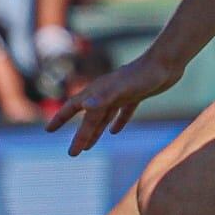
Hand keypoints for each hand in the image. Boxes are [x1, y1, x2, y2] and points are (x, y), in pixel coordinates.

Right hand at [45, 48, 180, 156]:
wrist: (166, 62)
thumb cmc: (144, 75)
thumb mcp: (123, 88)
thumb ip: (104, 97)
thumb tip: (84, 105)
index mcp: (98, 91)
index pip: (74, 108)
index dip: (61, 119)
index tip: (48, 130)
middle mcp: (106, 93)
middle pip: (88, 117)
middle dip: (80, 135)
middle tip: (73, 153)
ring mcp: (121, 94)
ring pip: (103, 116)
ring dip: (95, 131)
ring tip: (88, 147)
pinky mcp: (136, 95)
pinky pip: (122, 112)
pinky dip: (117, 122)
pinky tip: (115, 131)